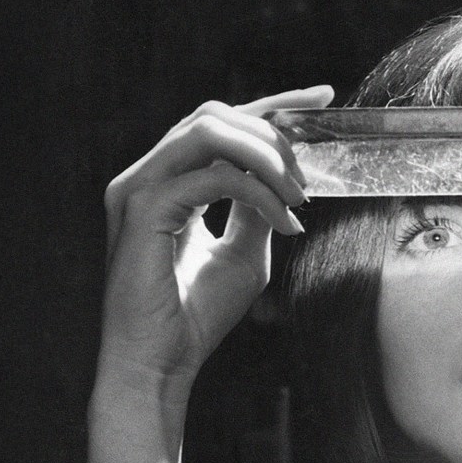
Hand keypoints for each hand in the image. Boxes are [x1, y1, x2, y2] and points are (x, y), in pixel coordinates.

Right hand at [100, 85, 334, 384]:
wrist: (160, 363)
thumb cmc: (196, 316)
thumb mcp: (244, 252)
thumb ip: (258, 209)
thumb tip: (285, 180)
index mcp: (168, 181)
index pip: (220, 123)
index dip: (274, 104)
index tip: (322, 99)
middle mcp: (148, 175)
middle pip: (215, 115)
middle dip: (272, 136)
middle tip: (307, 179)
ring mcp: (139, 188)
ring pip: (209, 131)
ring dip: (266, 157)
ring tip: (298, 196)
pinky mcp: (142, 209)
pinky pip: (213, 177)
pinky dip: (258, 194)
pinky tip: (285, 221)